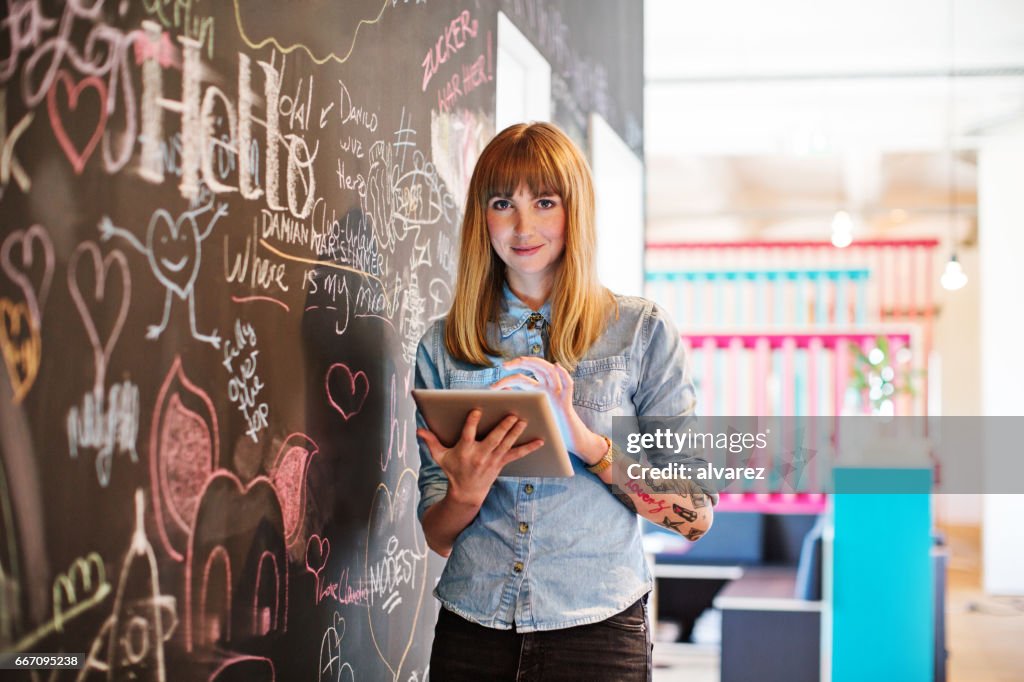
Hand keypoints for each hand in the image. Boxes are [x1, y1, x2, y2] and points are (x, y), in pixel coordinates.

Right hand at [417, 409, 542, 508]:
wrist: (466, 494)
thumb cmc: (453, 471)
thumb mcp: (440, 457)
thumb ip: (431, 442)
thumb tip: (419, 430)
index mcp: (464, 450)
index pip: (468, 434)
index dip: (472, 422)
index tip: (476, 410)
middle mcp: (480, 455)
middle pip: (493, 439)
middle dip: (503, 427)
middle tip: (512, 414)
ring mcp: (492, 460)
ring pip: (506, 444)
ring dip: (516, 432)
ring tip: (524, 420)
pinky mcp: (501, 463)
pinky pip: (517, 454)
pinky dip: (529, 447)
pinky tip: (540, 440)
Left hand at [491, 357, 607, 464]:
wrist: (565, 441)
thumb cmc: (545, 431)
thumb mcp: (529, 417)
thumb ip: (518, 404)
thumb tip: (501, 394)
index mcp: (537, 392)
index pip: (522, 378)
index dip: (507, 378)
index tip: (493, 386)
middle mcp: (547, 388)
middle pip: (535, 368)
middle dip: (520, 363)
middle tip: (505, 366)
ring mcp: (557, 393)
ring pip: (549, 371)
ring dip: (536, 364)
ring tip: (521, 361)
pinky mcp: (566, 402)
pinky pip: (568, 385)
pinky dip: (564, 374)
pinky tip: (557, 367)